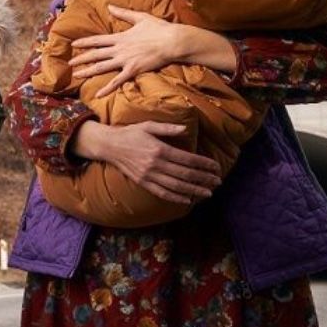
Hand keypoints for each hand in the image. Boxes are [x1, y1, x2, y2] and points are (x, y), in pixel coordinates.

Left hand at [69, 6, 182, 97]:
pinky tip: (98, 94)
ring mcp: (125, 61)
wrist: (173, 41)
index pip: (97, 40)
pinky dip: (107, 88)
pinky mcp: (133, 70)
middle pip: (95, 55)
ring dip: (88, 71)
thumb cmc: (159, 28)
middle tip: (69, 63)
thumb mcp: (140, 17)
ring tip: (76, 75)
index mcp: (120, 37)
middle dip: (81, 59)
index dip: (84, 42)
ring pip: (101, 67)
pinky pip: (117, 81)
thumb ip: (123, 13)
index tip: (73, 44)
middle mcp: (119, 49)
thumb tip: (109, 6)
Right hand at [73, 121, 221, 204]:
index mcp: (159, 149)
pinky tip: (187, 200)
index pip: (188, 159)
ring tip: (208, 193)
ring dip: (194, 191)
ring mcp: (148, 175)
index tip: (216, 167)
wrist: (109, 145)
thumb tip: (186, 129)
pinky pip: (161, 193)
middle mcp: (155, 164)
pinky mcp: (142, 182)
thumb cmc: (131, 133)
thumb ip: (167, 128)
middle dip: (204, 179)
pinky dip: (176, 198)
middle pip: (185, 174)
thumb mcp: (148, 125)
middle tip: (217, 181)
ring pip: (176, 186)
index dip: (204, 164)